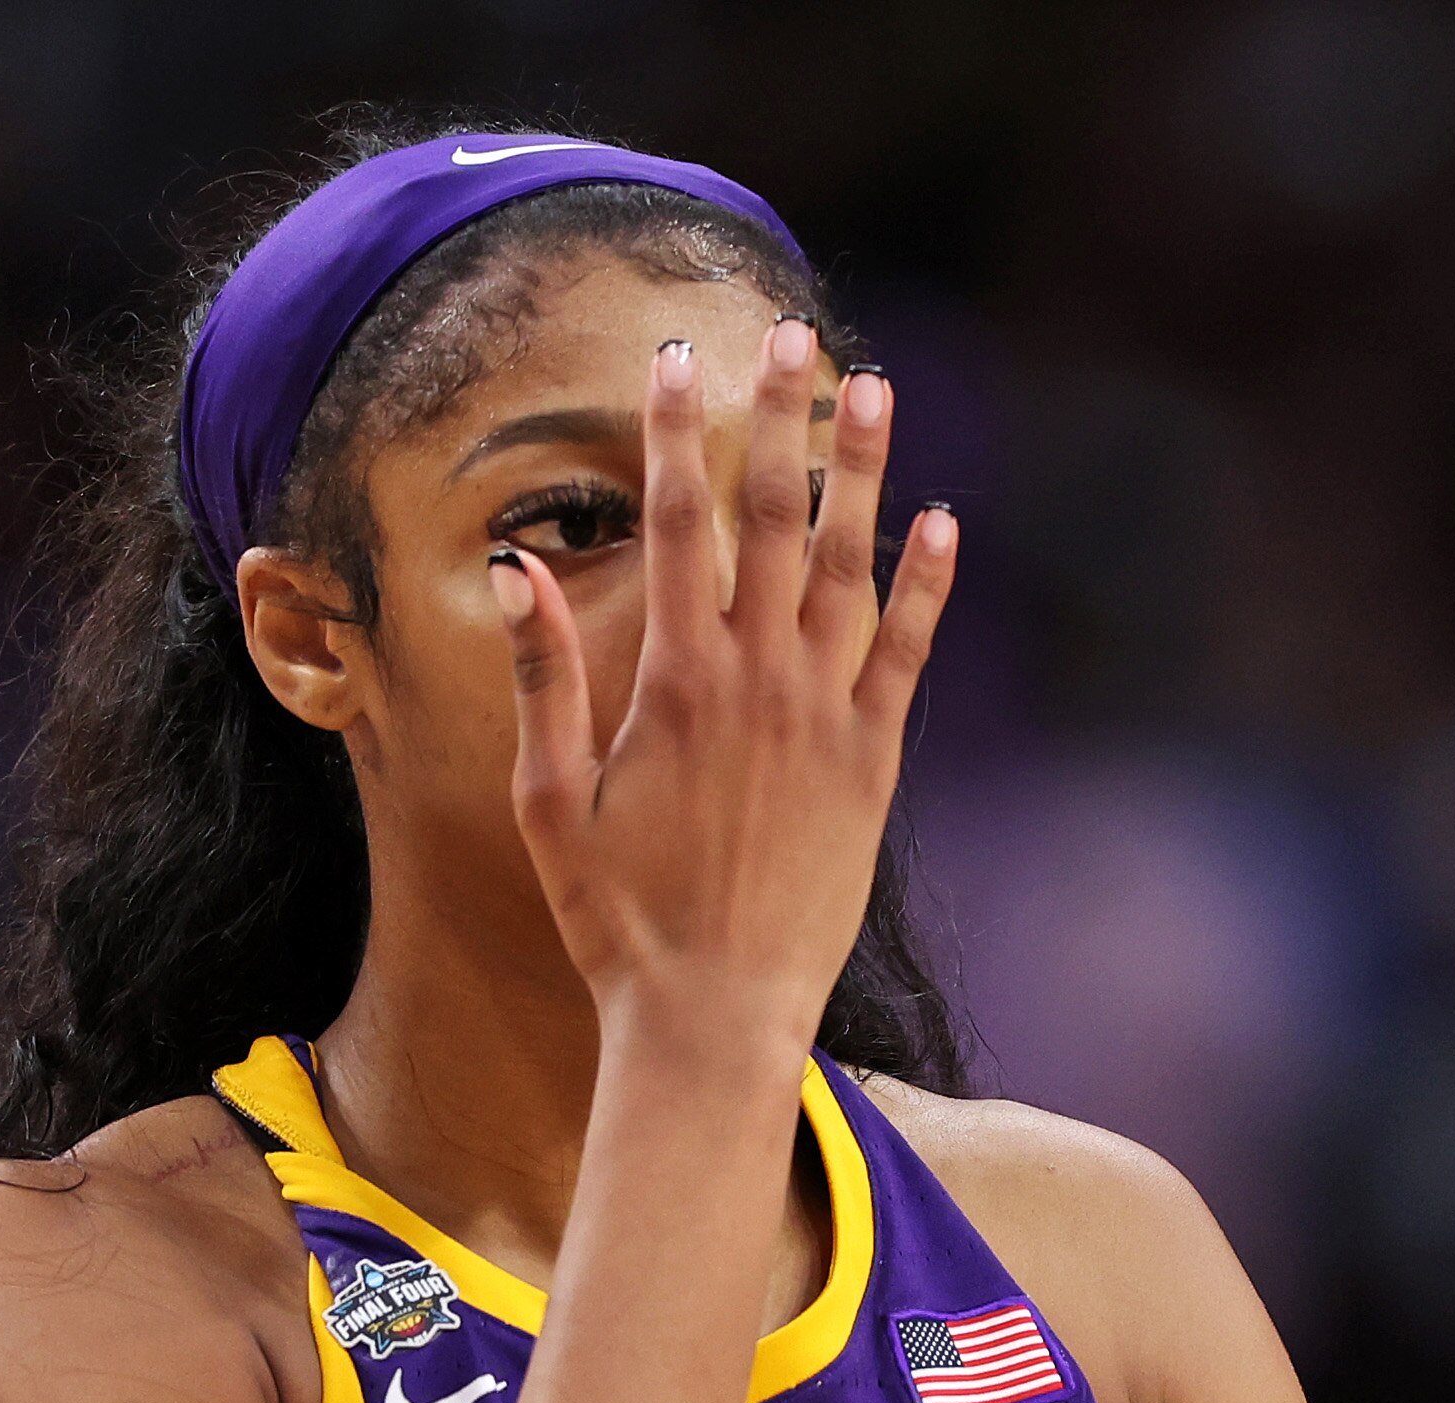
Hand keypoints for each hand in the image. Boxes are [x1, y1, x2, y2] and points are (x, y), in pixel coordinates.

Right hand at [491, 318, 954, 1053]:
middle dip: (780, 418)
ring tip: (873, 388)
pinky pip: (906, 652)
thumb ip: (541, 679)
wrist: (710, 1015)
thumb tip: (516, 569)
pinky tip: (938, 520)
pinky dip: (924, 582)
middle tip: (792, 336)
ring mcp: (826, 718)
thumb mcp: (548, 802)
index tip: (675, 357)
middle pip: (772, 520)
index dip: (676, 433)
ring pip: (849, 567)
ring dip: (861, 472)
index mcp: (674, 684)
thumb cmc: (613, 916)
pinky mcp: (874, 764)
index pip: (678, 525)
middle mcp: (759, 683)